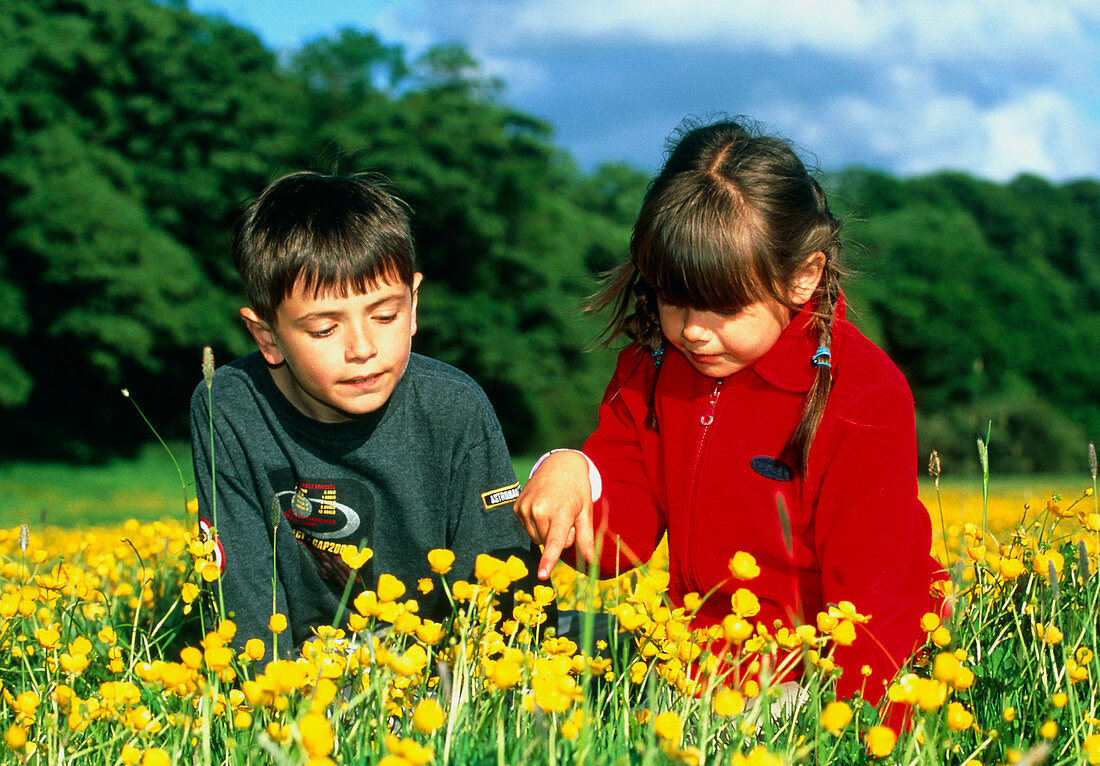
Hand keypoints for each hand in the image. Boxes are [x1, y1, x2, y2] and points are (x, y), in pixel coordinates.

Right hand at [514, 451, 595, 578]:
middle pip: (547, 543)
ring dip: (545, 532)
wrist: (559, 465)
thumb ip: (586, 538)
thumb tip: (591, 561)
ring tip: (553, 512)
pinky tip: (542, 509)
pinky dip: (535, 524)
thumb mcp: (586, 511)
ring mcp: (525, 508)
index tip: (542, 574)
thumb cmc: (577, 490)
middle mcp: (539, 509)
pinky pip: (526, 528)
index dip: (548, 560)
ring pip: (536, 538)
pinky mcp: (516, 507)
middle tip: (565, 518)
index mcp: (560, 511)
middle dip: (557, 538)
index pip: (554, 541)